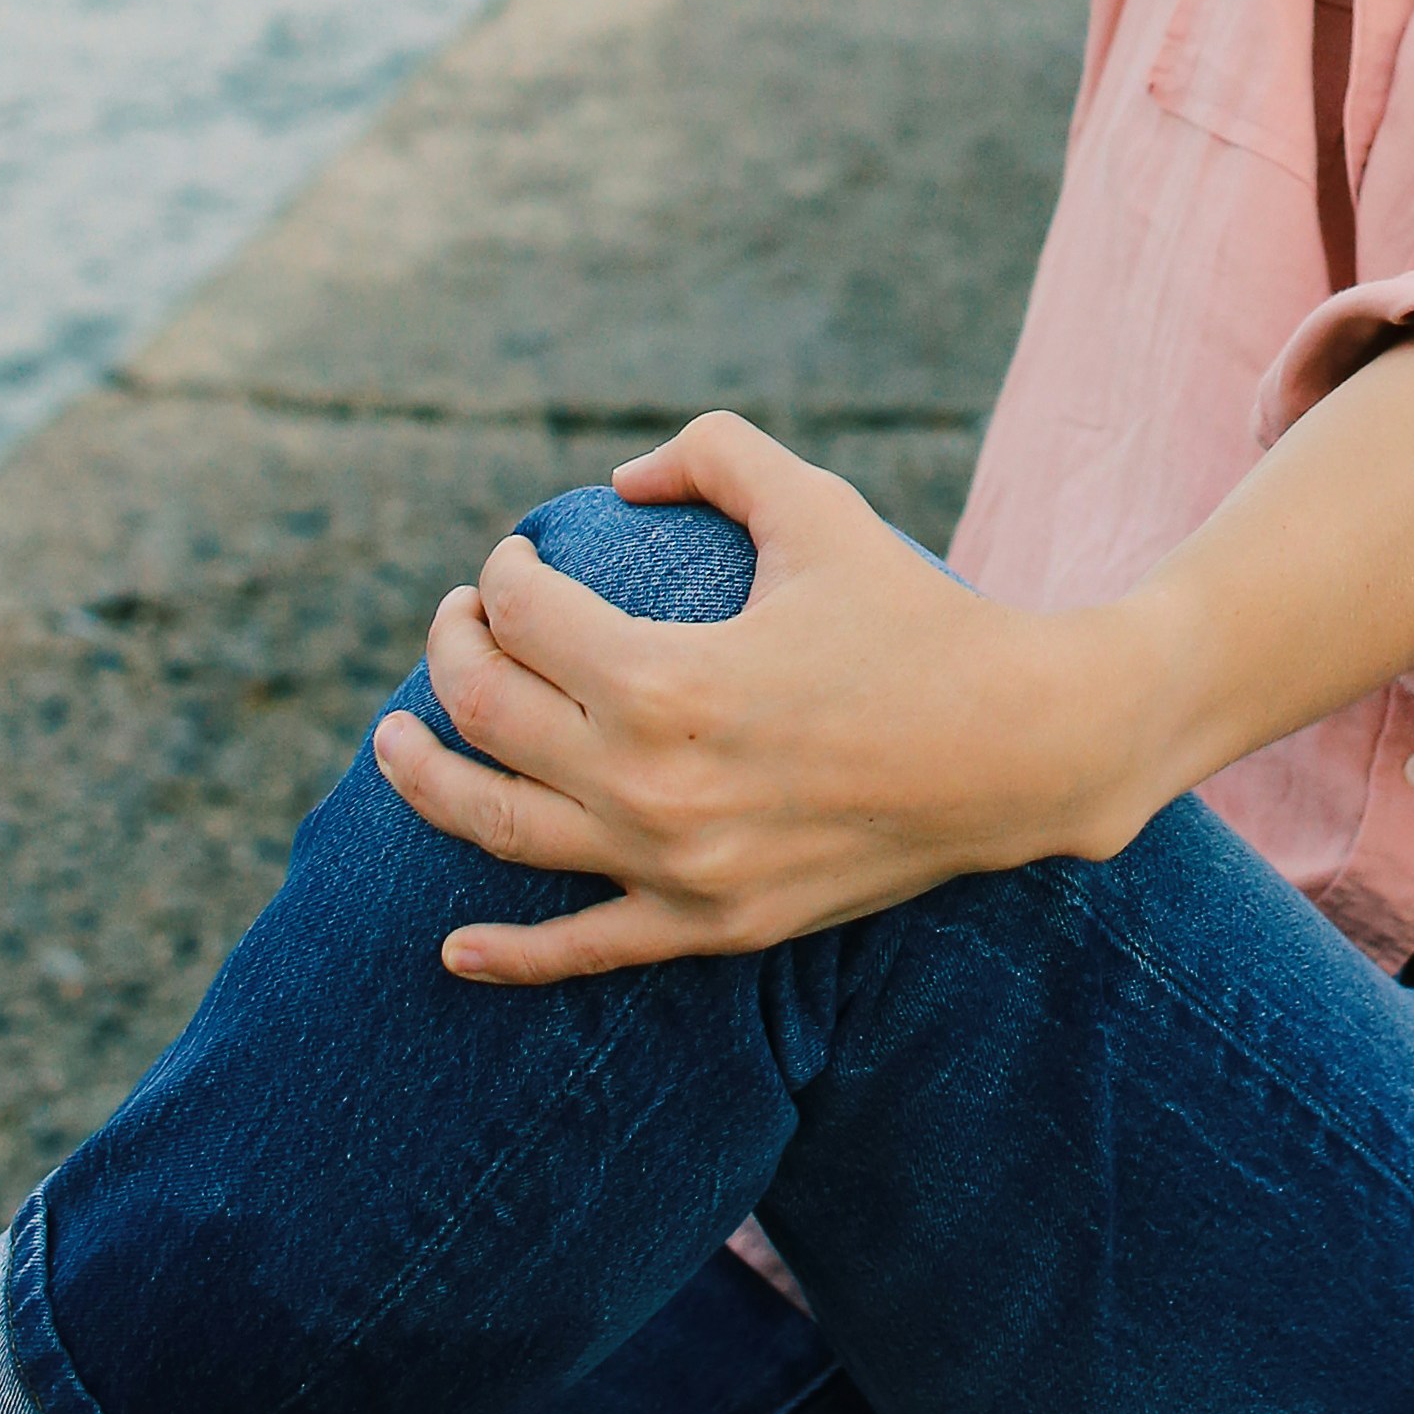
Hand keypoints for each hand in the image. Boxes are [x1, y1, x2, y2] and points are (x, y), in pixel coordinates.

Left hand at [370, 415, 1166, 987]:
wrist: (1020, 749)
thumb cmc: (917, 616)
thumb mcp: (818, 508)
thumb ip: (714, 459)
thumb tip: (618, 481)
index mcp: (665, 678)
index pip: (523, 617)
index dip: (501, 573)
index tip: (514, 559)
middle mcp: (650, 784)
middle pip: (486, 714)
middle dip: (453, 652)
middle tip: (462, 621)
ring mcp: (674, 868)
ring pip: (499, 830)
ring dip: (426, 780)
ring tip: (393, 742)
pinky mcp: (710, 928)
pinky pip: (582, 953)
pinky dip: (509, 954)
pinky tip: (453, 945)